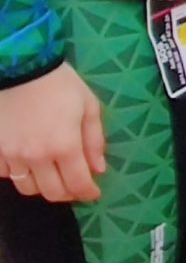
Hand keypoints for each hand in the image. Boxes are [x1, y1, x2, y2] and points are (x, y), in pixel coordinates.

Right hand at [0, 63, 104, 202]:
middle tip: (75, 185)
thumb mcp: (88, 106)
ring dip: (43, 186)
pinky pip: (6, 175)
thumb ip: (94, 140)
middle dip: (67, 193)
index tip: (93, 193)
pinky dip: (18, 174)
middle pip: (52, 192)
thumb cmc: (60, 84)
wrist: (21, 68)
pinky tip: (27, 162)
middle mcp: (36, 157)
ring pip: (28, 188)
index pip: (77, 183)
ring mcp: (12, 156)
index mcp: (64, 145)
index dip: (87, 192)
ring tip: (53, 174)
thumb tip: (98, 170)